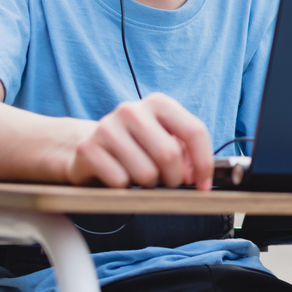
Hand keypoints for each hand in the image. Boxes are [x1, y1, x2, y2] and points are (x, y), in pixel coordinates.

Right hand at [67, 92, 213, 190]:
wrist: (90, 144)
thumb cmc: (137, 145)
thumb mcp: (164, 140)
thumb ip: (185, 154)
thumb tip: (194, 175)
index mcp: (158, 103)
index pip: (194, 130)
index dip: (203, 163)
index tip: (203, 186)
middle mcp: (132, 110)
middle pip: (169, 154)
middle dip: (174, 178)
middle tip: (167, 182)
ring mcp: (107, 127)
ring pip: (145, 173)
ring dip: (148, 185)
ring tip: (140, 176)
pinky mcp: (88, 148)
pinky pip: (120, 181)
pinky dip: (125, 188)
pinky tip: (119, 176)